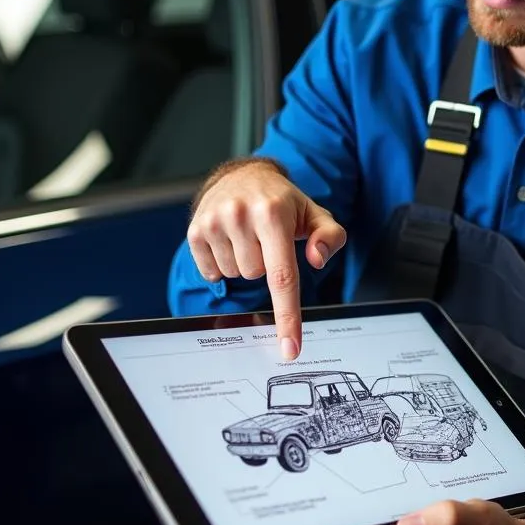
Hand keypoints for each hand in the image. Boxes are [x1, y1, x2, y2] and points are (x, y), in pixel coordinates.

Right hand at [187, 159, 345, 358]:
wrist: (243, 176)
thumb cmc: (283, 202)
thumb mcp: (315, 215)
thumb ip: (329, 237)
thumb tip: (317, 260)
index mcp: (273, 213)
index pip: (282, 276)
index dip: (287, 316)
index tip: (289, 348)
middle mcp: (241, 215)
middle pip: (257, 277)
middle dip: (265, 264)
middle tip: (266, 239)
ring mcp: (214, 222)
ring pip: (235, 276)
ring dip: (244, 263)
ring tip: (248, 236)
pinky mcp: (195, 230)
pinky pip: (212, 273)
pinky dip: (224, 264)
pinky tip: (230, 240)